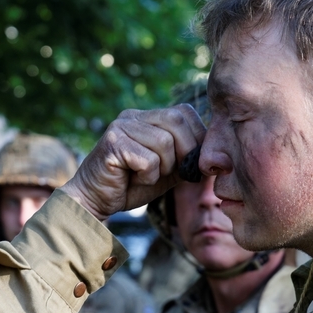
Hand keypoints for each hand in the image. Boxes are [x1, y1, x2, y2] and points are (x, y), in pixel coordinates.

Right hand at [62, 105, 204, 219]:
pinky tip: (134, 179)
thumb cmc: (132, 185)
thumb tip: (216, 155)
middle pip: (177, 121)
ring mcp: (121, 126)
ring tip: (146, 176)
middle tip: (170, 173)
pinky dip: (148, 176)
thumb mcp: (168, 170)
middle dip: (185, 152)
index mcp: (148, 117)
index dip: (196, 138)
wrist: (96, 200)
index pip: (185, 112)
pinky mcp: (113, 143)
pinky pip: (148, 158)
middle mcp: (133, 115)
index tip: (189, 164)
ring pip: (165, 142)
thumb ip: (188, 157)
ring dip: (163, 168)